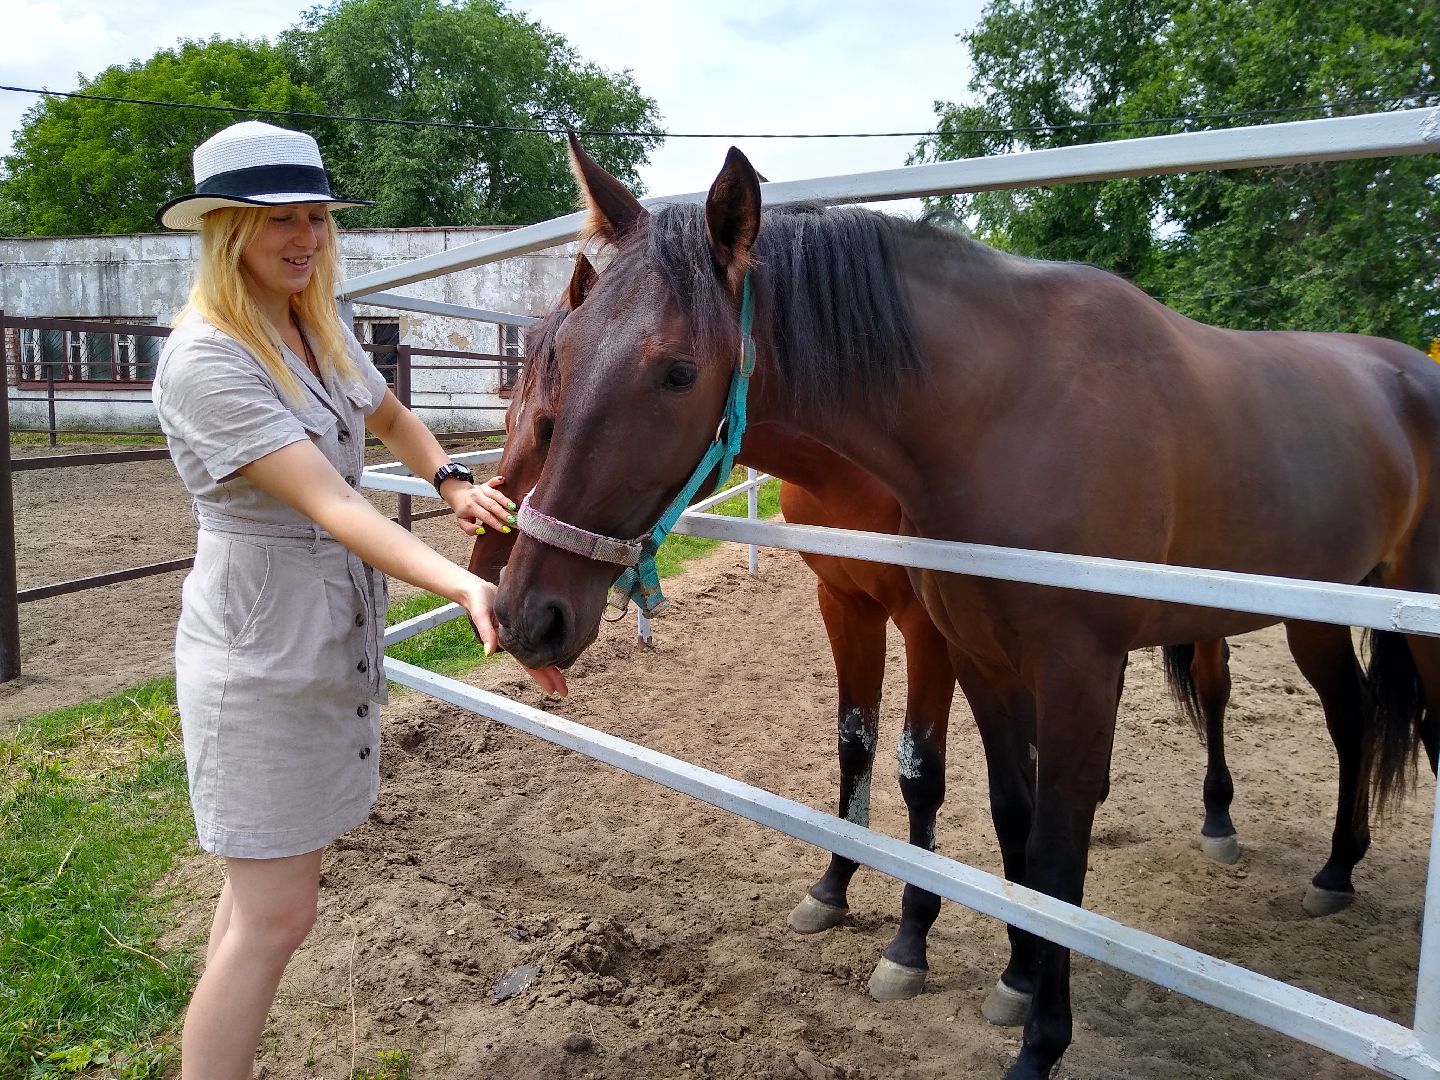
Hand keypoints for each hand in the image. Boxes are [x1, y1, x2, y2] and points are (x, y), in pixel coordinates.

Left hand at [444, 473, 517, 536]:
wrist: (457, 493)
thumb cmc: (462, 509)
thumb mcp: (462, 522)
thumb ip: (470, 529)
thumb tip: (482, 531)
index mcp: (471, 507)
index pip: (486, 516)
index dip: (496, 523)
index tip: (506, 529)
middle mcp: (477, 497)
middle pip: (492, 505)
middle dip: (503, 513)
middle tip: (513, 519)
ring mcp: (481, 489)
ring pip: (495, 494)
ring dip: (504, 500)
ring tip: (513, 507)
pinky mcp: (486, 484)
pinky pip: (492, 481)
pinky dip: (497, 480)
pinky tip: (503, 480)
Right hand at [458, 577, 568, 697]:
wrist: (475, 589)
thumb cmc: (478, 600)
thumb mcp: (481, 614)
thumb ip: (486, 633)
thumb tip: (490, 653)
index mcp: (509, 643)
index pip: (529, 664)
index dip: (542, 676)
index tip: (553, 690)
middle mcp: (517, 642)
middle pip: (537, 662)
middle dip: (551, 677)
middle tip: (565, 692)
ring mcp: (521, 634)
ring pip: (539, 653)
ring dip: (550, 666)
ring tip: (562, 680)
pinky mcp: (523, 623)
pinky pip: (538, 640)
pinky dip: (547, 647)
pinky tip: (556, 652)